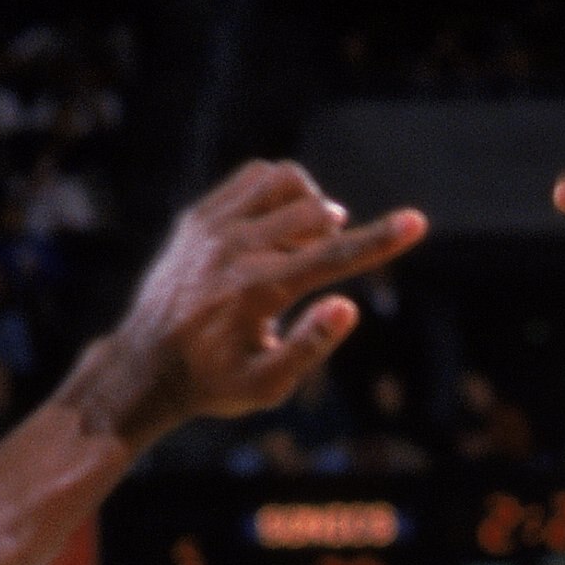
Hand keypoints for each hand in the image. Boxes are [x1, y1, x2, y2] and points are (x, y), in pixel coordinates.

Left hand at [80, 162, 425, 450]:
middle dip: (336, 229)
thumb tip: (349, 307)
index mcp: (259, 290)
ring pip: (282, 180)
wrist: (146, 364)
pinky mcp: (197, 217)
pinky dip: (277, 193)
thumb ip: (310, 346)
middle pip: (314, 209)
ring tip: (302, 240)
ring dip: (309, 202)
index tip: (417, 223)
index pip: (333, 255)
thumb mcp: (268, 385)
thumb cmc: (216, 382)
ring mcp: (212, 226)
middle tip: (323, 257)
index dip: (381, 240)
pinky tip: (276, 227)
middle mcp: (235, 249)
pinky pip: (251, 179)